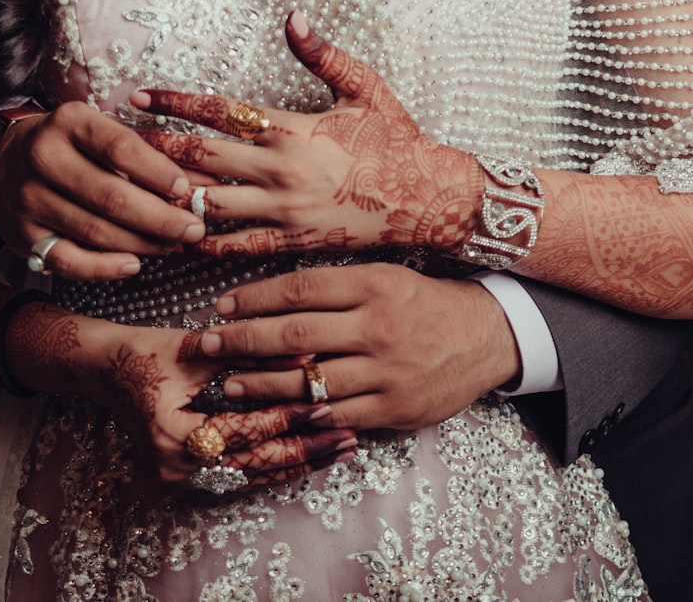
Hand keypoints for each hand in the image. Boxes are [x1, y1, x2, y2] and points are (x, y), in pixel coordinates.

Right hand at [0, 101, 206, 279]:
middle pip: (112, 197)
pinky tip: (134, 264)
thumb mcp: (103, 135)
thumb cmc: (71, 147)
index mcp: (69, 122)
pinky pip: (70, 261)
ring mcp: (29, 198)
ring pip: (96, 231)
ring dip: (142, 244)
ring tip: (172, 245)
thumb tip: (203, 184)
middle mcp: (43, 158)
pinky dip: (105, 268)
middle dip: (161, 218)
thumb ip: (150, 157)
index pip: (122, 149)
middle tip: (192, 230)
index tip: (186, 191)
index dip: (159, 174)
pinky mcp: (23, 235)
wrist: (5, 160)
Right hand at [6, 304, 355, 487]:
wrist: (104, 371)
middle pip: (252, 464)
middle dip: (304, 452)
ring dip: (297, 464)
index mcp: (171, 433)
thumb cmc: (145, 353)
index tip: (323, 405)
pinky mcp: (186, 479)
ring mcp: (178, 479)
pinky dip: (275, 466)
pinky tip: (309, 457)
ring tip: (340, 449)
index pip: (241, 432)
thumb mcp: (196, 348)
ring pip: (250, 477)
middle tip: (348, 438)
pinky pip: (239, 478)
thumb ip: (250, 352)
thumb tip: (308, 350)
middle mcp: (173, 466)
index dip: (284, 419)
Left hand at [132, 10, 483, 259]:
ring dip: (168, 199)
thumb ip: (323, 54)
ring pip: (209, 206)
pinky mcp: (292, 242)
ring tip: (131, 193)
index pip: (217, 111)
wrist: (426, 198)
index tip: (137, 95)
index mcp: (290, 128)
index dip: (173, 101)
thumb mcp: (365, 87)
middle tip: (115, 146)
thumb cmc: (396, 140)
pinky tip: (176, 239)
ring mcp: (283, 211)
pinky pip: (238, 247)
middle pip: (199, 160)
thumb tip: (293, 18)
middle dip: (153, 151)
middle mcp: (279, 171)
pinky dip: (204, 243)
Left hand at [197, 263, 520, 430]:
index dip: (254, 299)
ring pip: (309, 381)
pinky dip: (302, 416)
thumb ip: (335, 288)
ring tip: (229, 384)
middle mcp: (377, 326)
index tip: (222, 306)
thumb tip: (272, 299)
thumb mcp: (385, 277)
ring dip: (261, 385)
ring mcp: (386, 371)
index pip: (299, 290)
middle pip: (294, 336)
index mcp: (372, 285)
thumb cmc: (425, 302)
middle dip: (241, 341)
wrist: (486, 336)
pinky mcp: (394, 407)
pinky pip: (337, 415)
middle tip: (207, 344)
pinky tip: (274, 414)